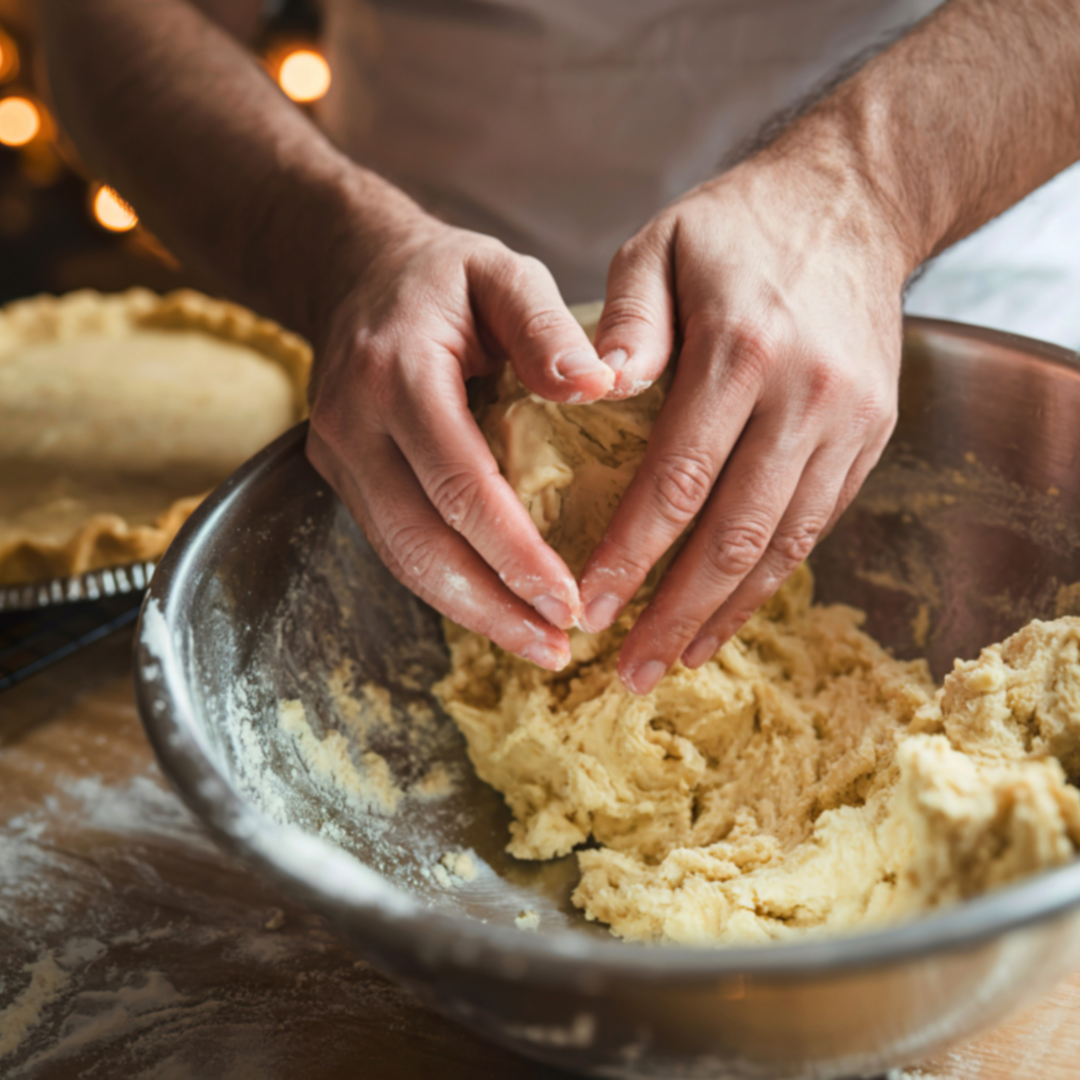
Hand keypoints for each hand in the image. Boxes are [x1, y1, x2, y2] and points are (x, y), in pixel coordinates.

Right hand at [307, 207, 615, 669]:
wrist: (357, 273)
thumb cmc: (444, 277)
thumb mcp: (502, 274)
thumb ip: (546, 326)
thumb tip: (600, 386)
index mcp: (396, 373)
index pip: (458, 483)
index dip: (513, 551)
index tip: (568, 599)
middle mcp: (353, 424)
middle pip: (419, 542)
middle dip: (491, 606)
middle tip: (555, 648)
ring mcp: (338, 457)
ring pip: (400, 559)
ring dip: (469, 612)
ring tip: (536, 646)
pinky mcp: (343, 479)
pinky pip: (394, 547)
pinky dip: (448, 586)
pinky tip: (498, 609)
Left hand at [580, 150, 914, 692]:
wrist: (855, 203)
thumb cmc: (736, 226)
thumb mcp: (660, 245)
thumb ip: (623, 321)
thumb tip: (587, 390)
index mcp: (741, 351)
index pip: (675, 480)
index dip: (629, 555)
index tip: (586, 608)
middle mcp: (804, 397)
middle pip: (733, 533)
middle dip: (673, 611)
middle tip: (624, 669)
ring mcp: (848, 423)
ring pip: (783, 546)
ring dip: (724, 614)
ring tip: (671, 663)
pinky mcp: (870, 438)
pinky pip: (816, 527)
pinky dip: (770, 581)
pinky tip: (728, 615)